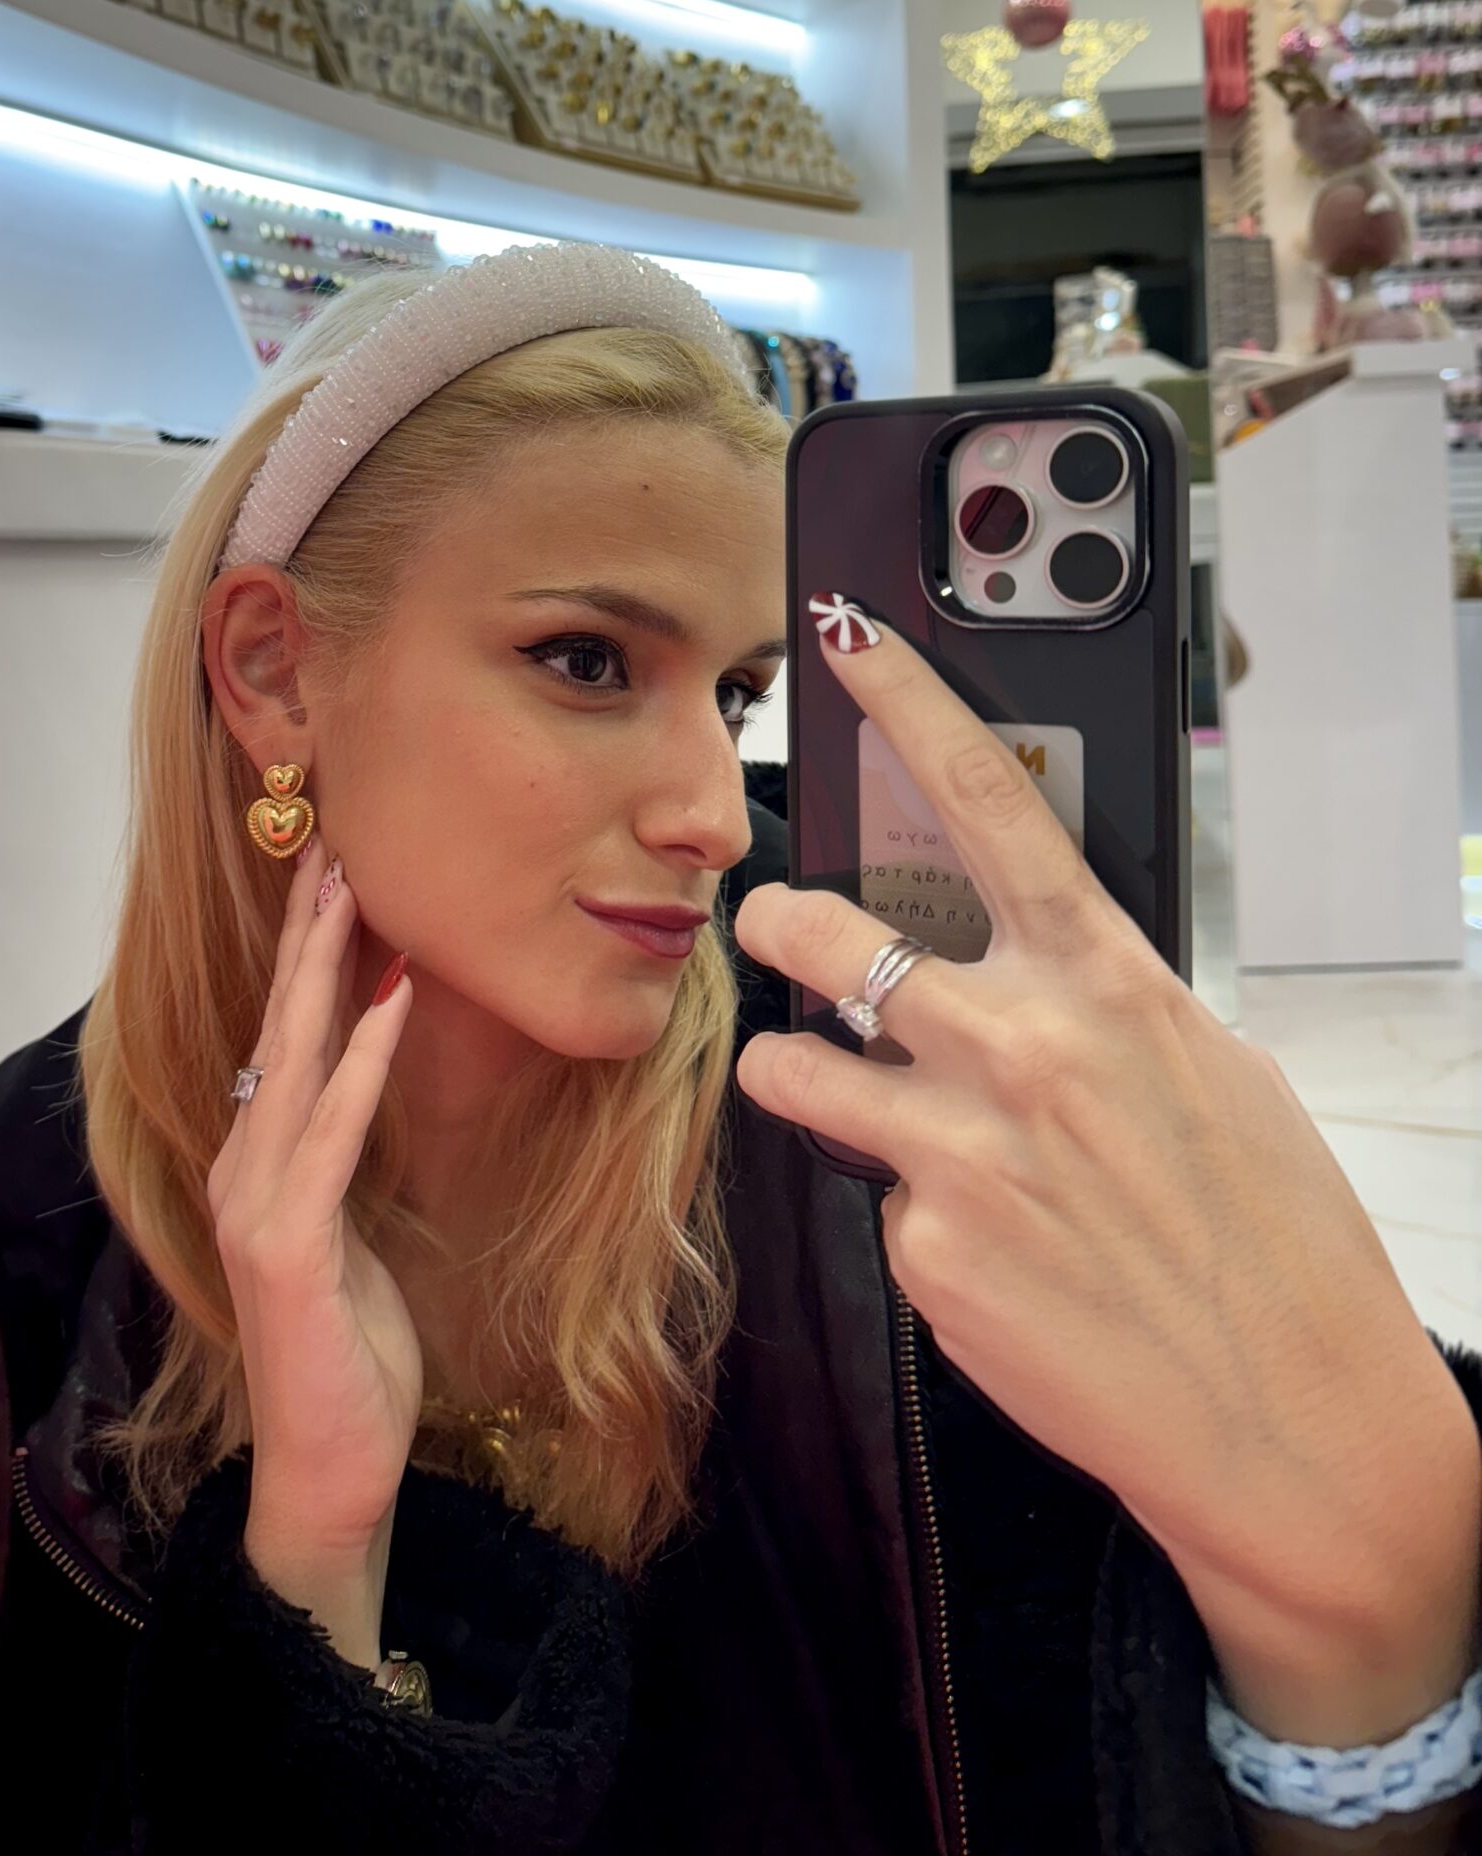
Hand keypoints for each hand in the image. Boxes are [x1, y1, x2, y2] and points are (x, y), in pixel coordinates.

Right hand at [206, 834, 418, 1664]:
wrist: (328, 1474)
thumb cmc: (349, 1360)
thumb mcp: (351, 1242)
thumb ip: (339, 1168)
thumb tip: (358, 1097)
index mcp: (260, 1167)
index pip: (280, 1037)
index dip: (303, 955)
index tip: (328, 877)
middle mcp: (244, 1171)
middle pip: (276, 1025)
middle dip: (306, 933)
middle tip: (331, 844)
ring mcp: (257, 1206)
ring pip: (293, 1059)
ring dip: (325, 969)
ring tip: (351, 891)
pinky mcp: (287, 1247)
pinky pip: (331, 1132)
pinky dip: (360, 1061)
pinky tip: (389, 1001)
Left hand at [734, 611, 1481, 1746]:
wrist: (1297, 1426)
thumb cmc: (1276, 1242)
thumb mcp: (1212, 1075)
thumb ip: (1102, 1005)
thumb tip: (1028, 964)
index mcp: (1110, 986)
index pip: (993, 806)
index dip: (910, 709)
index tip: (849, 644)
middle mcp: (1025, 1051)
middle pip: (833, 936)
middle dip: (780, 922)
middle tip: (773, 926)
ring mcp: (965, 1155)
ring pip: (801, 1069)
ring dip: (801, 1072)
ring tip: (834, 1091)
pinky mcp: (930, 1254)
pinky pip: (879, 1206)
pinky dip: (913, 1218)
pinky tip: (993, 1257)